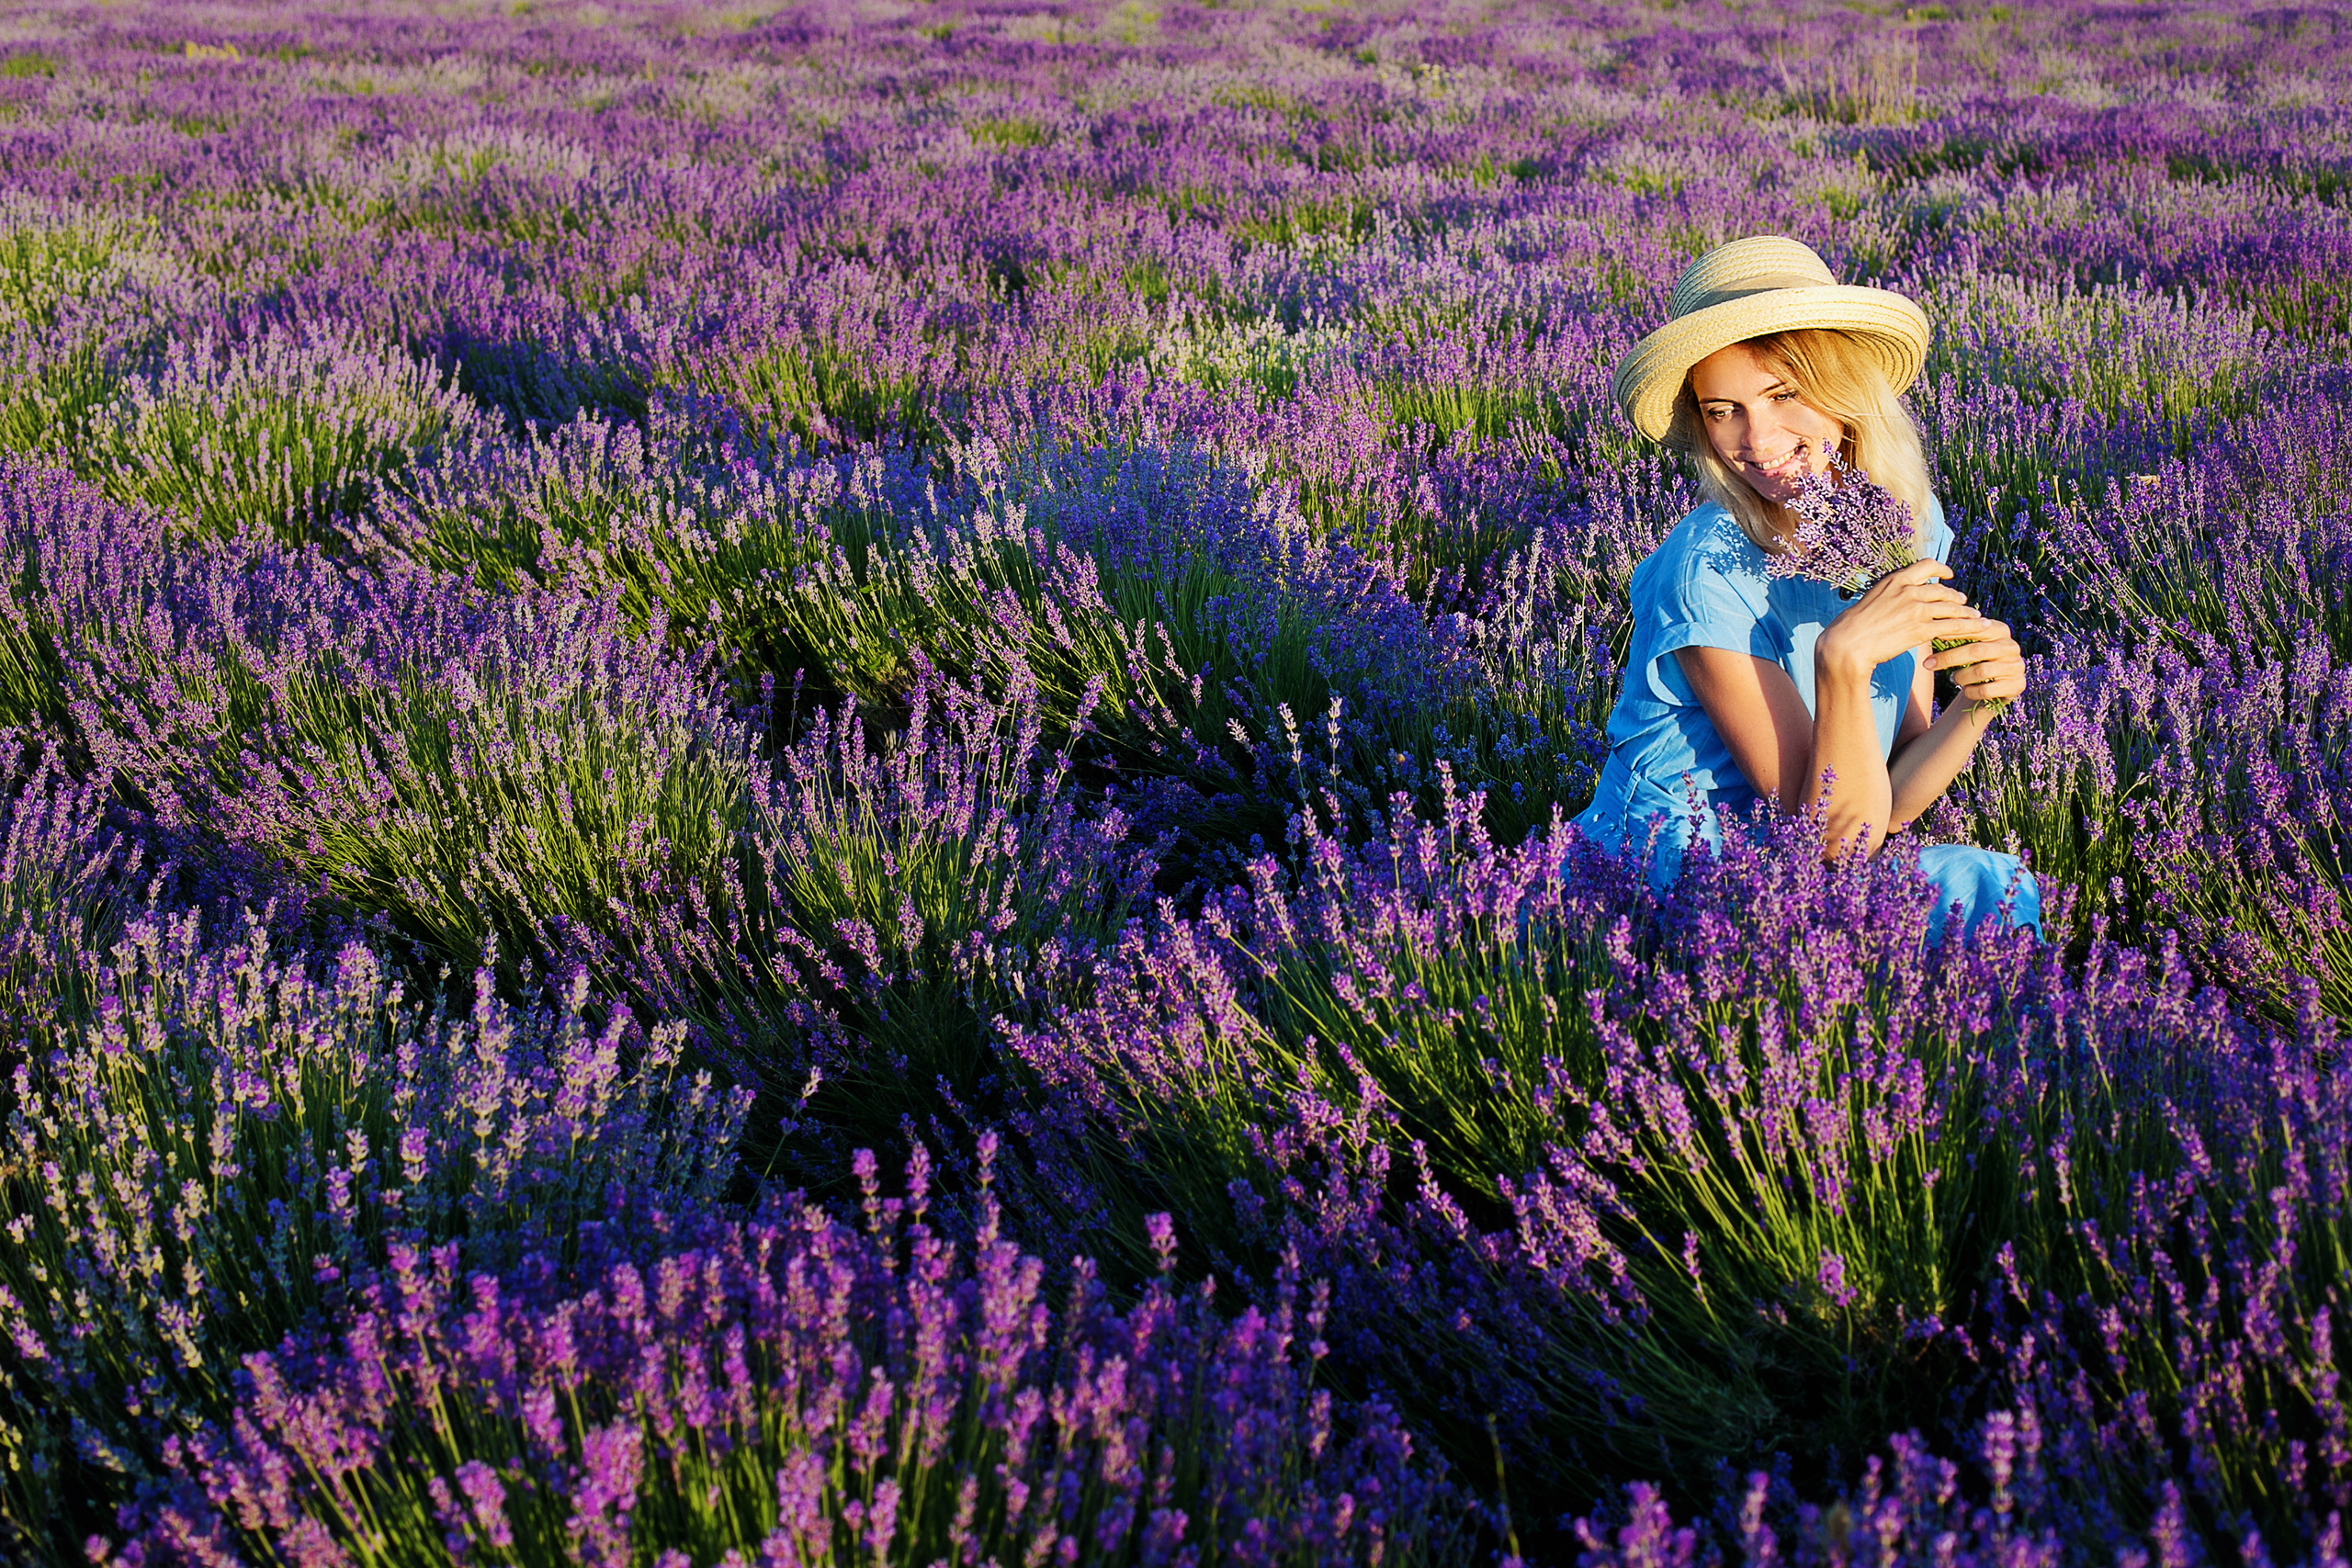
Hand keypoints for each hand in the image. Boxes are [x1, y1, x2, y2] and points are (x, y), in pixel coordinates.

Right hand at [1814, 560, 1992, 678]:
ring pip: (1952, 608)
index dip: (1942, 570)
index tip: (1950, 575)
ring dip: (1967, 613)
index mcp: (1896, 579)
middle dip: (1957, 598)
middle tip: (1965, 604)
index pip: (1927, 566)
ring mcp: (1916, 609)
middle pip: (1943, 590)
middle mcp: (1909, 590)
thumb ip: (1890, 595)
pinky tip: (1977, 629)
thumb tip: (1897, 599)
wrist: (1847, 643)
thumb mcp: (1872, 600)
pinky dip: (1968, 627)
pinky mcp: (1921, 629)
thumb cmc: (1853, 626)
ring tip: (1977, 618)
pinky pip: (1952, 626)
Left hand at [1924, 616, 2026, 709]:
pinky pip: (1986, 690)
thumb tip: (1931, 623)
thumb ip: (1958, 634)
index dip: (1954, 633)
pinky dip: (1970, 691)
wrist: (1994, 688)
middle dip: (1949, 658)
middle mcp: (2011, 646)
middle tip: (1927, 664)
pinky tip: (1966, 690)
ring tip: (1953, 679)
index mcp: (2000, 630)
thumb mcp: (1968, 644)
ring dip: (1960, 677)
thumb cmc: (1975, 661)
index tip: (1933, 636)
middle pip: (1976, 651)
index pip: (1976, 629)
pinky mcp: (2017, 685)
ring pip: (1981, 671)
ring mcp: (2016, 666)